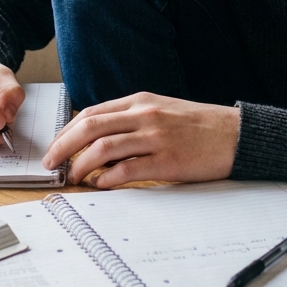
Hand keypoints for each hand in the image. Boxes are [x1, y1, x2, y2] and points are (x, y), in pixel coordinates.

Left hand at [42, 92, 240, 187]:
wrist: (236, 135)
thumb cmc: (199, 125)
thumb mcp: (161, 109)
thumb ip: (131, 118)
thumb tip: (97, 138)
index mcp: (140, 101)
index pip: (91, 113)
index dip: (66, 131)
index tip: (54, 147)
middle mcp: (144, 115)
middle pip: (90, 128)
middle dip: (63, 147)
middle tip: (50, 164)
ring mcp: (156, 137)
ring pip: (103, 148)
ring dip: (81, 165)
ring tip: (73, 178)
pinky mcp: (167, 161)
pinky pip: (128, 169)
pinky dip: (108, 178)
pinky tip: (100, 185)